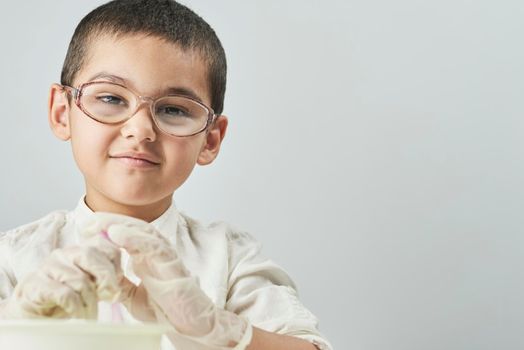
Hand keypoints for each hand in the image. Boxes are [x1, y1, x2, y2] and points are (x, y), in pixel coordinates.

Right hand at [1, 238, 120, 318]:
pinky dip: (77, 308)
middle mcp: (63, 253)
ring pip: (80, 279)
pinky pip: (66, 294)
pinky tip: (78, 315)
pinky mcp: (35, 284)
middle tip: (111, 297)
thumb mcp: (92, 286)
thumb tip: (116, 287)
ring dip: (91, 301)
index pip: (104, 244)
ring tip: (91, 314)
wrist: (33, 315)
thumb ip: (106, 279)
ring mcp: (47, 266)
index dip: (115, 264)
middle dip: (106, 278)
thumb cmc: (68, 299)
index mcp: (80, 250)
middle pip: (91, 255)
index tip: (117, 284)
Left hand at [92, 212, 252, 349]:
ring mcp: (165, 257)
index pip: (129, 235)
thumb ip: (120, 283)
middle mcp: (157, 254)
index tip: (88, 225)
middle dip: (113, 222)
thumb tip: (101, 274)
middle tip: (91, 219)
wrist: (189, 324)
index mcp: (148, 258)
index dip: (110, 228)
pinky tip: (118, 233)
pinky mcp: (172, 265)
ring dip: (122, 225)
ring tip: (102, 222)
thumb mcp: (133, 296)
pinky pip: (154, 247)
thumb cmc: (167, 309)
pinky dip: (136, 238)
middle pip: (136, 229)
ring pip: (145, 233)